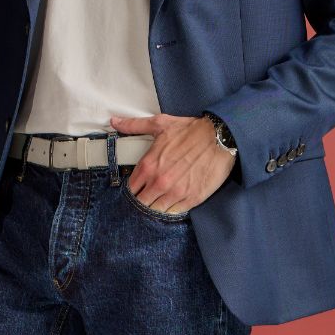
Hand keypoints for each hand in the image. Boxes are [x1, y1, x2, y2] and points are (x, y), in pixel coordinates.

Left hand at [108, 111, 234, 215]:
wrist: (220, 137)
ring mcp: (175, 193)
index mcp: (148, 166)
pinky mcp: (191, 199)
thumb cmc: (191, 130)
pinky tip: (174, 202)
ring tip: (162, 199)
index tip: (138, 188)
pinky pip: (175, 212)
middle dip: (143, 200)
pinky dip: (172, 209)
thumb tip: (114, 122)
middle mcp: (159, 182)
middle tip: (149, 196)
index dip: (133, 190)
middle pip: (141, 203)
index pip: (131, 189)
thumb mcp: (160, 124)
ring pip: (156, 211)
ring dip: (157, 206)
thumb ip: (134, 126)